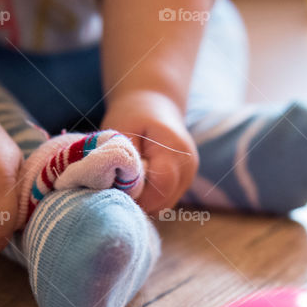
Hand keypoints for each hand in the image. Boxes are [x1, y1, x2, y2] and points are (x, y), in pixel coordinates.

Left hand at [101, 90, 198, 212]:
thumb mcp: (121, 130)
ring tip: (129, 184)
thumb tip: (120, 189)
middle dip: (140, 201)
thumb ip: (121, 159)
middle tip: (118, 189)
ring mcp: (189, 174)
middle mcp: (188, 165)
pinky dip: (152, 197)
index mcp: (175, 149)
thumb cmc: (134, 115)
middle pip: (165, 201)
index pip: (162, 187)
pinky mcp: (186, 180)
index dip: (139, 196)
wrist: (155, 103)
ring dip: (146, 201)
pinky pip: (167, 199)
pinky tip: (140, 184)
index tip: (117, 191)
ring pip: (166, 204)